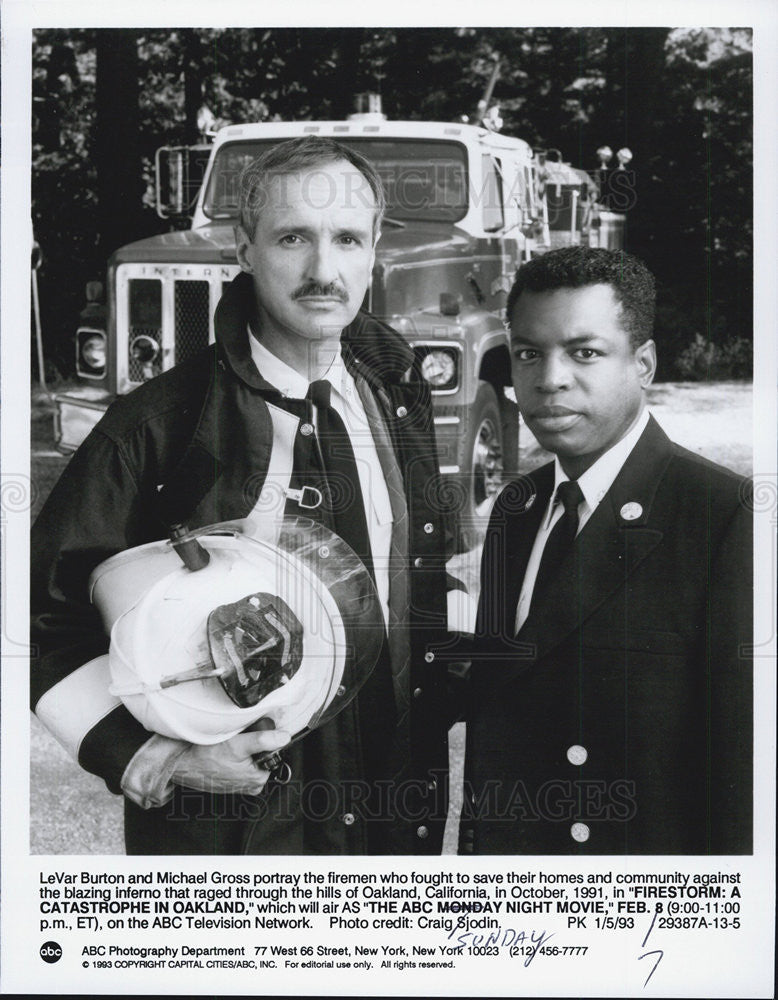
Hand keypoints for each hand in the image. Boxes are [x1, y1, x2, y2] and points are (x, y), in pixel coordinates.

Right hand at [170, 728, 289, 795]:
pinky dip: (232, 757)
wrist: (181, 764)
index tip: (250, 736)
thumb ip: (263, 741)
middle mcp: (250, 786)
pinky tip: (221, 754)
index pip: (273, 755)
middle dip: (251, 747)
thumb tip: (285, 737)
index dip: (264, 742)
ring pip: (249, 760)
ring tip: (227, 748)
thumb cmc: (206, 756)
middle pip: (261, 757)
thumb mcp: (238, 745)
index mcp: (258, 780)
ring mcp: (238, 784)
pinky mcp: (228, 781)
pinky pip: (237, 765)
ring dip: (241, 752)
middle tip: (237, 741)